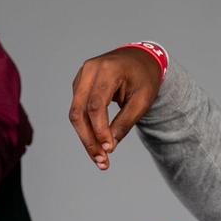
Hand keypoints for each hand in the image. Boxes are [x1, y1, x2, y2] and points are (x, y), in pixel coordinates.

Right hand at [69, 47, 162, 169]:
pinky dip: (86, 128)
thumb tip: (109, 146)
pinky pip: (78, 110)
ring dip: (85, 138)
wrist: (140, 59)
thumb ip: (125, 122)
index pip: (96, 105)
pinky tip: (97, 144)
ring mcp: (81, 76)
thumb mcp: (142, 100)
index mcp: (107, 69)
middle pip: (79, 111)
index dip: (100, 130)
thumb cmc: (144, 78)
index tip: (109, 149)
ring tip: (99, 158)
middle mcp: (89, 70)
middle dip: (89, 139)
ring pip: (75, 113)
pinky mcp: (80, 85)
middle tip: (101, 161)